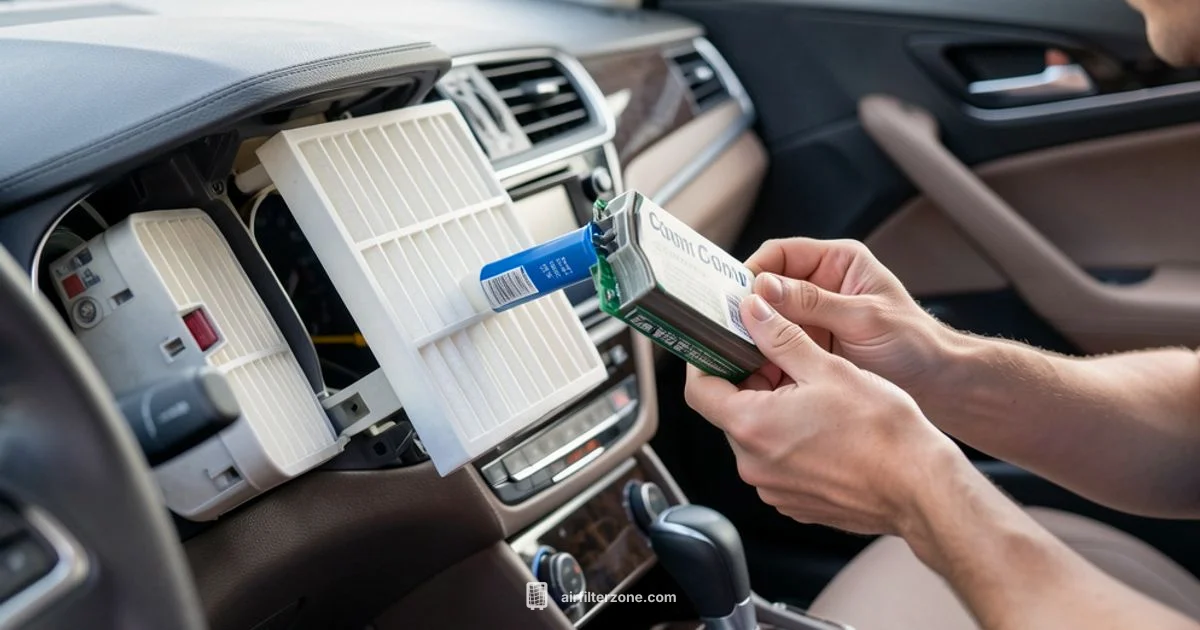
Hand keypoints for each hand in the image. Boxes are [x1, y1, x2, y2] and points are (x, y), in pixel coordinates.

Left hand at [685, 294, 963, 534]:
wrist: (921, 488)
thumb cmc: (882, 431)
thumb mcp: (827, 368)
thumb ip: (780, 337)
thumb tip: (752, 311)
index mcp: (752, 427)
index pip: (699, 390)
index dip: (705, 362)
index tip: (719, 344)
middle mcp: (753, 464)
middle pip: (730, 411)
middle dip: (750, 382)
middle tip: (783, 359)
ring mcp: (773, 487)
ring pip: (757, 437)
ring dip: (773, 410)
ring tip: (813, 393)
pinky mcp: (794, 501)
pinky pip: (778, 462)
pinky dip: (791, 439)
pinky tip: (824, 426)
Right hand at [745, 238, 954, 398]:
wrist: (937, 385)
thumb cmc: (914, 344)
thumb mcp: (863, 318)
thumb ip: (812, 302)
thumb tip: (763, 288)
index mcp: (837, 262)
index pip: (780, 254)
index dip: (754, 272)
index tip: (737, 297)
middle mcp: (821, 285)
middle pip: (768, 287)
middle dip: (750, 307)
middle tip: (732, 328)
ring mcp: (814, 318)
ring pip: (768, 318)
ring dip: (755, 334)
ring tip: (742, 351)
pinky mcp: (811, 346)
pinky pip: (777, 345)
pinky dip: (766, 355)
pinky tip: (759, 368)